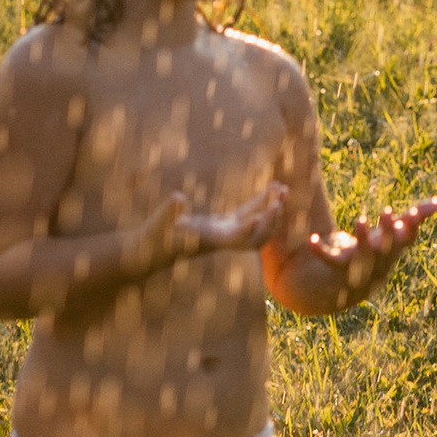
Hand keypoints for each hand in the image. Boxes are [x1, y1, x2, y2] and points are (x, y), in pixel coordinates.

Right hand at [134, 181, 290, 271]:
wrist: (153, 250)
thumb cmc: (152, 239)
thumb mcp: (157, 226)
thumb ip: (166, 213)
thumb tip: (177, 198)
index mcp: (207, 241)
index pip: (231, 241)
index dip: (245, 231)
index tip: (256, 217)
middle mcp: (222, 240)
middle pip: (253, 237)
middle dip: (268, 220)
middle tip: (279, 200)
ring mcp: (225, 232)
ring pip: (256, 224)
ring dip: (271, 209)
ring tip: (283, 188)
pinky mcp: (224, 224)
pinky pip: (249, 213)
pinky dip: (261, 201)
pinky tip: (272, 186)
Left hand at [294, 194, 436, 297]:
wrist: (356, 286)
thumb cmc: (380, 251)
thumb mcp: (398, 236)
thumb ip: (417, 218)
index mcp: (394, 249)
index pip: (406, 239)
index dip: (411, 227)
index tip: (413, 212)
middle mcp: (379, 259)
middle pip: (387, 246)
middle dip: (387, 230)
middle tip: (387, 211)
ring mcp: (359, 264)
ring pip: (362, 253)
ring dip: (362, 237)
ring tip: (359, 219)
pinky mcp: (337, 265)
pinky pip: (329, 259)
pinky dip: (320, 250)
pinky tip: (311, 238)